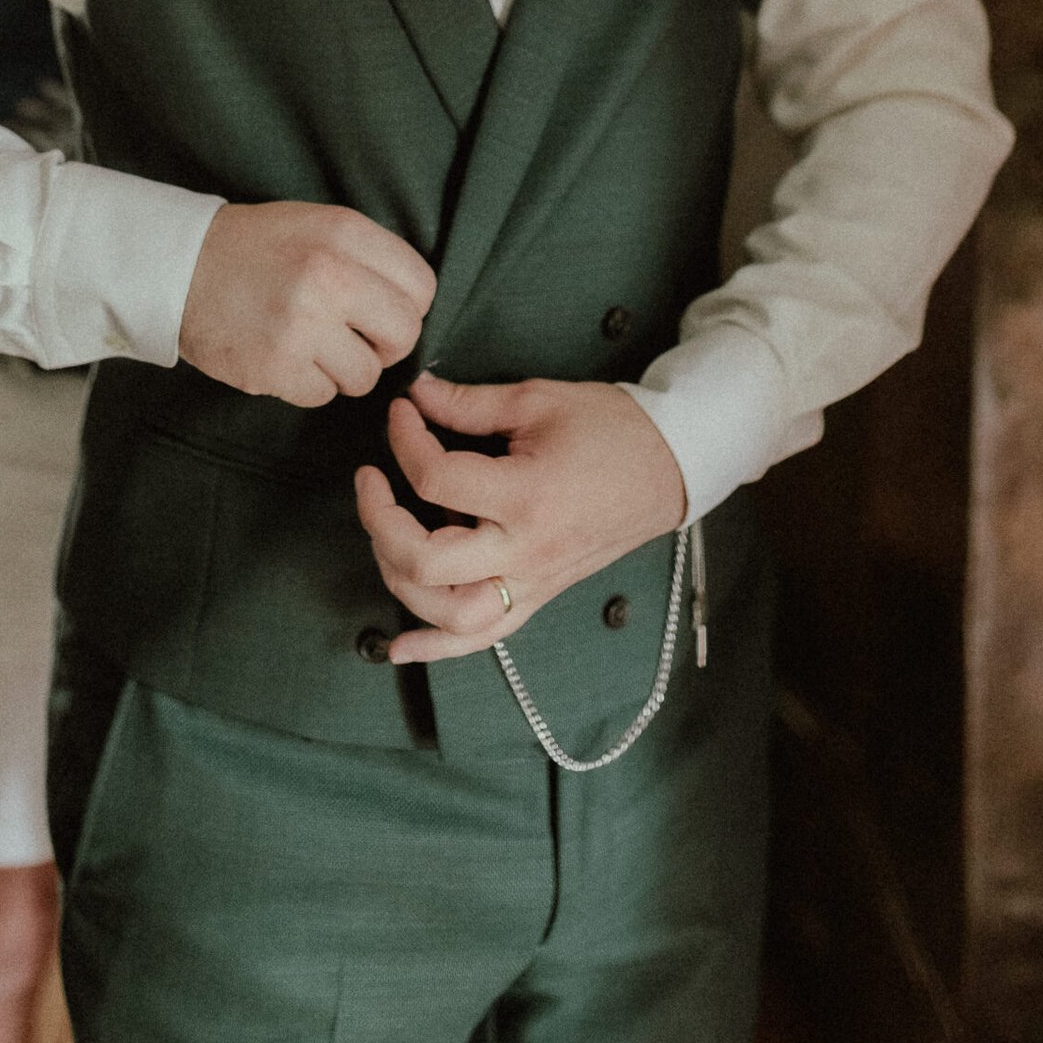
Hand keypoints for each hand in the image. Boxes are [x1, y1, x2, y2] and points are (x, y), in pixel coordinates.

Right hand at [179, 201, 435, 408]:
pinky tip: (284, 357)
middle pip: (404, 334)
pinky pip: (323, 395)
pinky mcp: (274, 367)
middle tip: (355, 337)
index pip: (422, 287)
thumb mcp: (318, 225)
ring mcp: (301, 325)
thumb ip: (370, 258)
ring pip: (366, 375)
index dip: (407, 305)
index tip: (381, 310)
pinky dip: (308, 384)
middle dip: (386, 344)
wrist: (178, 268)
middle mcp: (328, 277)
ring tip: (311, 345)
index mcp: (344, 234)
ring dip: (345, 369)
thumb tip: (415, 306)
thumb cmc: (257, 249)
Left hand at [353, 372, 687, 662]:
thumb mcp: (538, 400)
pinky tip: (400, 646)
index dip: (404, 439)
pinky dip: (435, 647)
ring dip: (398, 578)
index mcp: (526, 496)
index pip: (435, 479)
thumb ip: (469, 403)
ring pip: (447, 613)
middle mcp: (525, 552)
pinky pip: (483, 639)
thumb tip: (416, 395)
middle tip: (372, 477)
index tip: (403, 412)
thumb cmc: (610, 428)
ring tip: (385, 533)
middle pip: (425, 562)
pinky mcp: (539, 596)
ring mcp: (532, 583)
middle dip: (380, 519)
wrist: (669, 465)